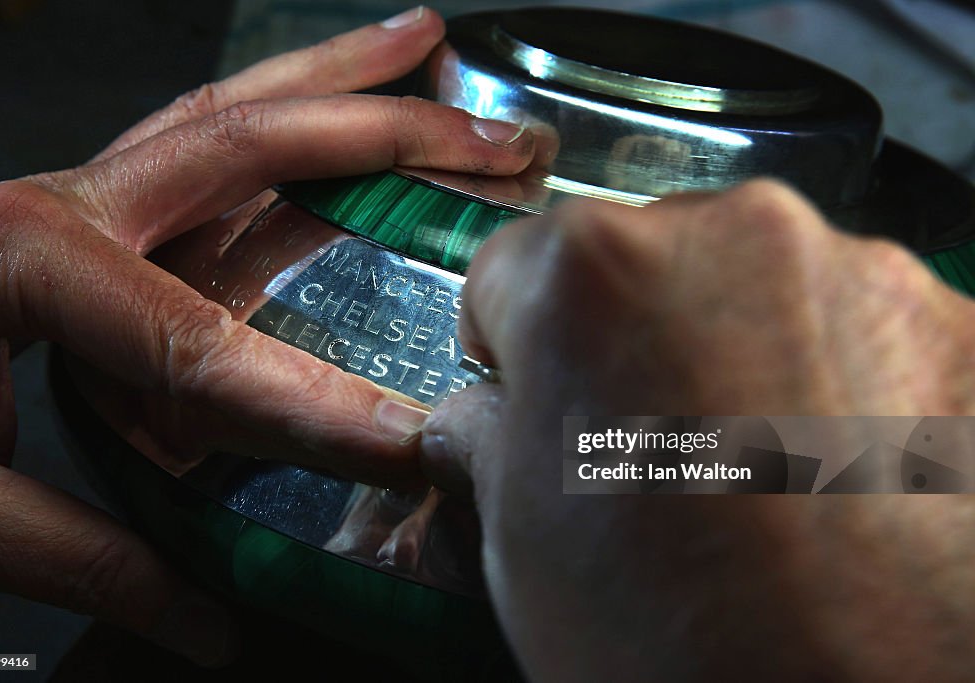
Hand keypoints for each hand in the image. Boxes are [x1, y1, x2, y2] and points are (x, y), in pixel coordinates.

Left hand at [0, 8, 532, 665]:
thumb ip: (89, 557)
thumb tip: (206, 619)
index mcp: (24, 259)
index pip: (201, 341)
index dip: (310, 402)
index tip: (401, 441)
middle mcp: (63, 200)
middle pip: (250, 140)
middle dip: (388, 134)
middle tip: (492, 136)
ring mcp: (77, 192)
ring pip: (230, 111)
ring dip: (338, 77)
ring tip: (431, 46)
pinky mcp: (86, 210)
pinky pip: (199, 141)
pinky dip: (277, 111)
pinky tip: (332, 100)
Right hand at [421, 180, 974, 681]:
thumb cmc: (686, 648)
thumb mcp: (524, 543)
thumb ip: (489, 438)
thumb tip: (484, 416)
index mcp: (595, 275)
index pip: (512, 265)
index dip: (511, 340)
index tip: (533, 388)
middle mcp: (737, 235)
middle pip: (644, 260)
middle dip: (630, 337)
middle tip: (648, 448)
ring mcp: (867, 274)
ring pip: (756, 286)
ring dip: (737, 351)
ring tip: (751, 473)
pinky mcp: (962, 327)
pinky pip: (857, 328)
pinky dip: (836, 381)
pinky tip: (833, 476)